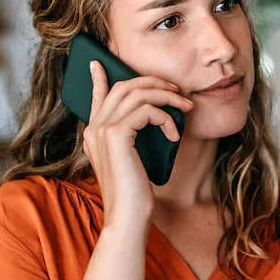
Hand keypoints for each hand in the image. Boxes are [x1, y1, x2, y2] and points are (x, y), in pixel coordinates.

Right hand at [84, 60, 192, 228]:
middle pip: (123, 86)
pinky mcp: (116, 135)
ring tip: (185, 105)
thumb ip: (132, 138)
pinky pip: (146, 111)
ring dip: (167, 95)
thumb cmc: (134, 194)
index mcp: (94, 134)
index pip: (97, 97)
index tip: (99, 62)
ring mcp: (102, 130)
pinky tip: (175, 134)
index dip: (99, 78)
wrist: (127, 217)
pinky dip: (166, 118)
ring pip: (137, 93)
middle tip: (176, 89)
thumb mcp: (132, 160)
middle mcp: (93, 129)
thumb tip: (151, 116)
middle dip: (153, 82)